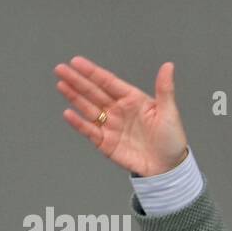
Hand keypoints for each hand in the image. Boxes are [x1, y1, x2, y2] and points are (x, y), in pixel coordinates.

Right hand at [54, 55, 188, 176]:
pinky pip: (90, 131)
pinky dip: (79, 123)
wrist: (168, 168)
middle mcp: (118, 110)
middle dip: (77, 81)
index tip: (76, 62)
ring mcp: (111, 126)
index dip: (92, 72)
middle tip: (60, 69)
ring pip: (89, 108)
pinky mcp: (106, 143)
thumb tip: (168, 66)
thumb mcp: (169, 112)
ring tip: (61, 85)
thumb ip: (165, 89)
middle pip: (94, 92)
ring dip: (74, 97)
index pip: (109, 82)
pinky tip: (69, 114)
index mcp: (132, 99)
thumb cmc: (171, 140)